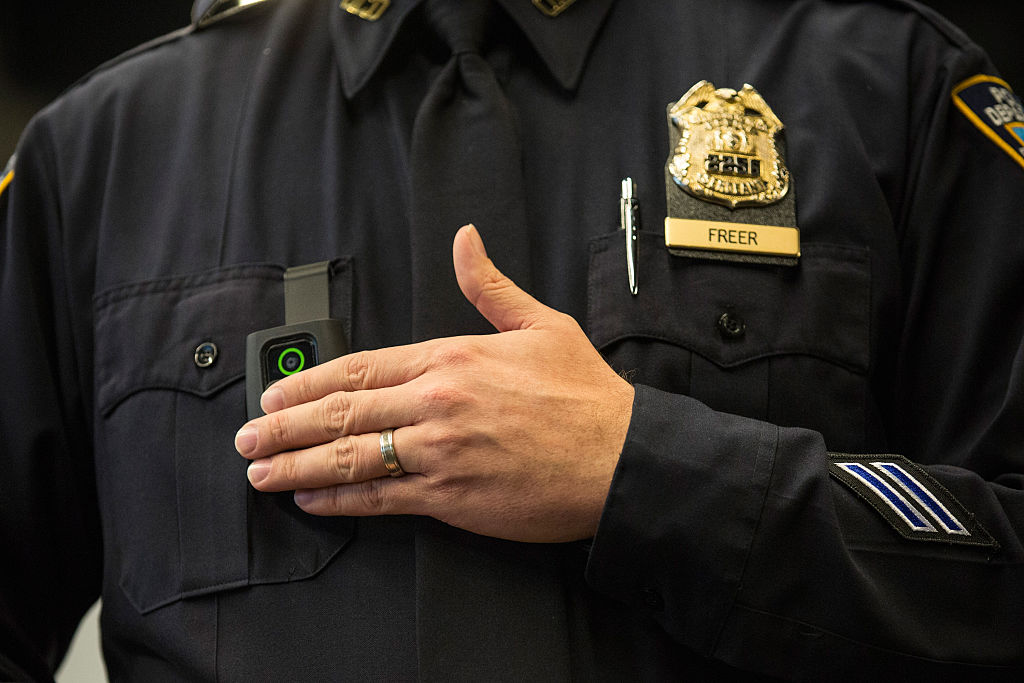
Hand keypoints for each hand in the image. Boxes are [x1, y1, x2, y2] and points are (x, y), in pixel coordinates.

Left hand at [234, 225, 634, 542]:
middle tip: (247, 436)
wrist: (622, 457)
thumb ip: (489, 286)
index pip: (360, 366)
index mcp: (451, 357)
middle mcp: (436, 402)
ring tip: (260, 471)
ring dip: (297, 465)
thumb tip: (466, 241)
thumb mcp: (540, 324)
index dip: (308, 382)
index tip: (275, 394)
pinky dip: (341, 500)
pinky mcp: (450, 497)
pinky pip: (382, 498)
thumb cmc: (586, 395)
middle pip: (342, 412)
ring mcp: (439, 452)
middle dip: (284, 426)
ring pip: (350, 457)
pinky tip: (312, 501)